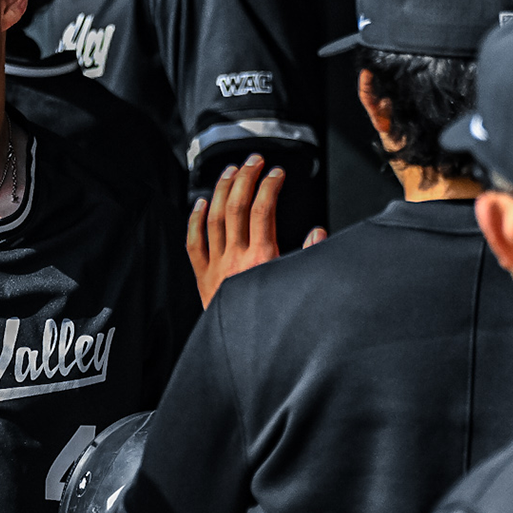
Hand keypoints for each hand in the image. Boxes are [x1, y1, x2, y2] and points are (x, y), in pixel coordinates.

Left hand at [186, 155, 324, 307]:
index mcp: (263, 260)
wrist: (246, 352)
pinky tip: (199, 203)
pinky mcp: (203, 277)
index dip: (269, 186)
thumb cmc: (274, 321)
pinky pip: (194, 243)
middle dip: (246, 178)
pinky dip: (195, 221)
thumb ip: (309, 257)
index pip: (263, 211)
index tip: (277, 173)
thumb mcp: (298, 287)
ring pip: (214, 219)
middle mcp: (236, 259)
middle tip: (255, 161)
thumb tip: (317, 231)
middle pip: (237, 207)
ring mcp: (216, 267)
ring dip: (222, 190)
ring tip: (231, 171)